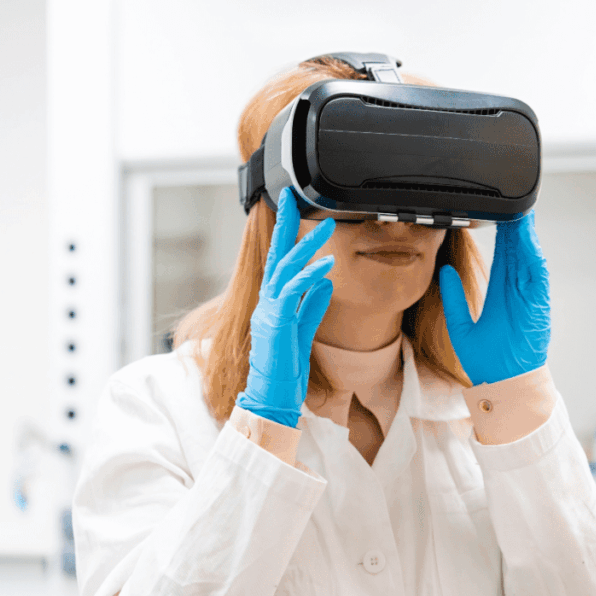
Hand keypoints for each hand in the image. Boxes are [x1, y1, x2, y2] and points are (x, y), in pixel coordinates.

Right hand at [236, 188, 335, 426]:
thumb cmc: (285, 368)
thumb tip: (325, 281)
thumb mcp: (304, 329)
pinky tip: (327, 264)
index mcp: (272, 301)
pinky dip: (309, 276)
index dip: (285, 231)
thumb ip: (311, 305)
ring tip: (328, 226)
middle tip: (296, 197)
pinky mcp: (275, 323)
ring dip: (306, 245)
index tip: (291, 205)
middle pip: (276, 254)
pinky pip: (292, 294)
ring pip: (284, 268)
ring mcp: (268, 311)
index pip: (278, 259)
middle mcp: (266, 301)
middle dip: (287, 224)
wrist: (272, 397)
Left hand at [439, 211, 549, 385]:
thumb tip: (443, 270)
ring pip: (529, 256)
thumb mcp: (460, 325)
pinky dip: (533, 255)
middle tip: (510, 201)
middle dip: (515, 226)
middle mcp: (517, 292)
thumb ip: (452, 298)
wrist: (503, 385)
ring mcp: (529, 296)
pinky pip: (537, 274)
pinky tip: (526, 237)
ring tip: (520, 210)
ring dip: (525, 234)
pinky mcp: (537, 305)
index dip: (501, 233)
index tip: (495, 212)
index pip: (502, 255)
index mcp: (501, 294)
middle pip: (517, 250)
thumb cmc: (488, 362)